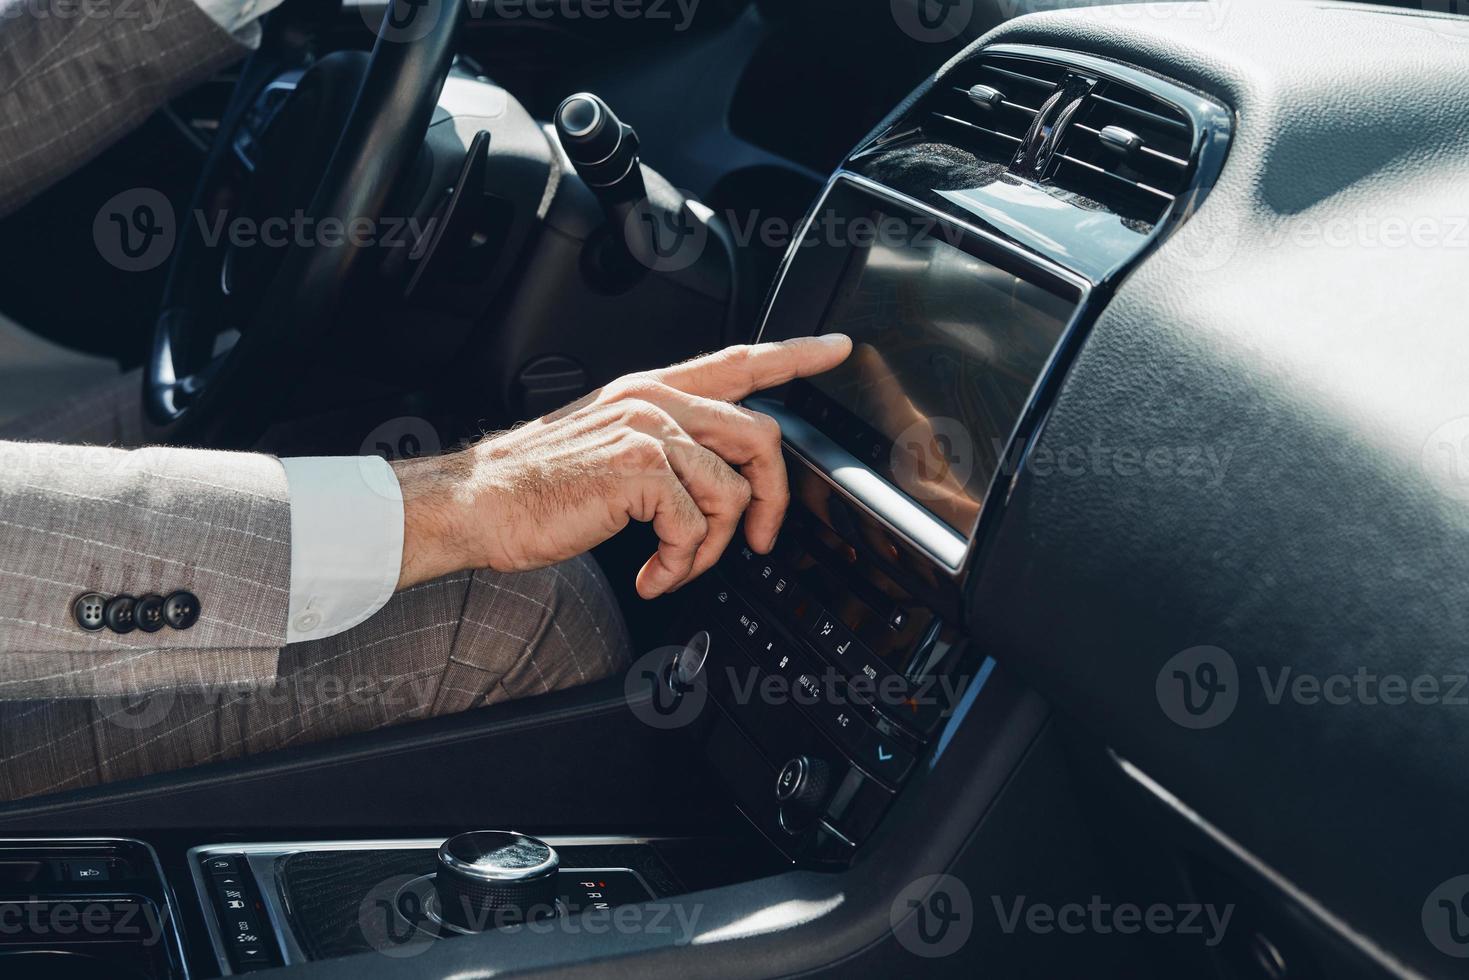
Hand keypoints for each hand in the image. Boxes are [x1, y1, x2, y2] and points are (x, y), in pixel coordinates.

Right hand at [393, 335, 852, 597]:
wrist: (478, 504)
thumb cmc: (535, 486)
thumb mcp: (608, 446)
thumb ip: (665, 446)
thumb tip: (718, 482)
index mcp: (650, 389)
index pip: (738, 361)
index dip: (794, 355)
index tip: (835, 349)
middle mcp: (654, 400)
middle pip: (760, 437)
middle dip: (771, 500)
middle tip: (759, 539)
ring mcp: (648, 429)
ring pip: (731, 493)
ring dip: (709, 548)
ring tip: (673, 565)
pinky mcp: (639, 468)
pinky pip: (695, 526)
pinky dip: (679, 564)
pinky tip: (651, 573)